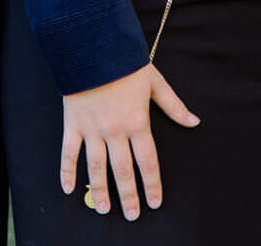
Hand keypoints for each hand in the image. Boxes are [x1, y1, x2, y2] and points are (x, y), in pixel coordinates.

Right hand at [61, 63, 198, 218]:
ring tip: (104, 210)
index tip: (155, 202)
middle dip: (128, 195)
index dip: (152, 184)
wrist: (92, 45)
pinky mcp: (72, 125)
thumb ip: (174, 106)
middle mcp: (115, 131)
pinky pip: (68, 154)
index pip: (148, 161)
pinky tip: (69, 190)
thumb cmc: (125, 62)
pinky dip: (67, 172)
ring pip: (96, 168)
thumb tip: (194, 122)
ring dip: (100, 191)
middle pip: (122, 171)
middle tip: (132, 215)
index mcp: (137, 122)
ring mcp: (92, 130)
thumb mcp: (155, 82)